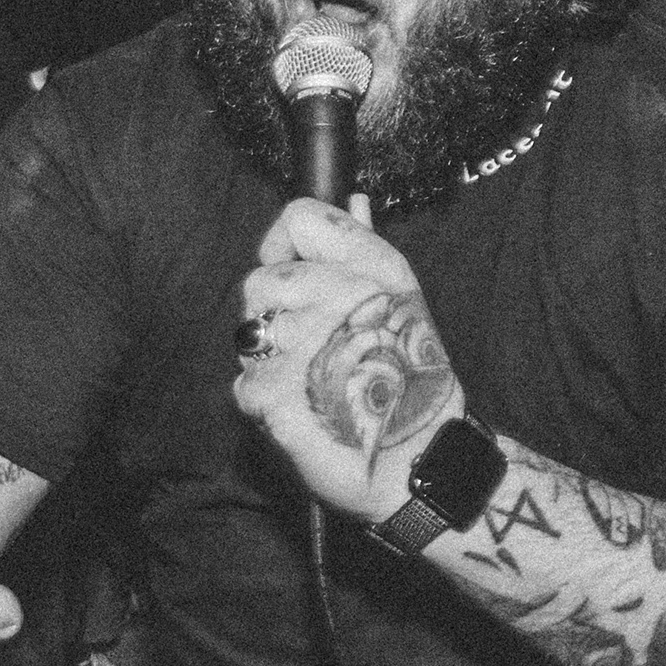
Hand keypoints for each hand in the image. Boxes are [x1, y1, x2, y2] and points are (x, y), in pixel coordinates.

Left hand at [234, 195, 460, 521]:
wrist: (420, 465)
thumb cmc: (411, 388)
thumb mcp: (404, 306)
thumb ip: (366, 252)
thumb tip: (351, 200)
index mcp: (373, 269)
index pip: (300, 217)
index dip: (282, 243)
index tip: (290, 269)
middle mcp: (340, 296)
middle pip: (259, 281)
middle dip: (273, 318)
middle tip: (312, 352)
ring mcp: (305, 343)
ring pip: (248, 335)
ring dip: (269, 363)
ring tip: (312, 386)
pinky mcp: (276, 390)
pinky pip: (245, 386)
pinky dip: (266, 406)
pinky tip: (304, 413)